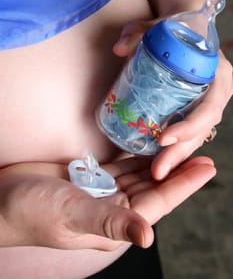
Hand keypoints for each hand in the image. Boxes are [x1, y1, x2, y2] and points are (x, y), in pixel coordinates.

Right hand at [0, 155, 214, 250]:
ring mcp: (102, 190)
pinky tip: (148, 144)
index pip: (159, 201)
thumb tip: (148, 237)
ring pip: (139, 174)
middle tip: (202, 150)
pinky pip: (120, 165)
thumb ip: (110, 221)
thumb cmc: (33, 212)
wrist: (4, 198)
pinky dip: (135, 155)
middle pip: (154, 186)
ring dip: (160, 161)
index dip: (184, 184)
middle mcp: (113, 206)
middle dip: (179, 170)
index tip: (207, 167)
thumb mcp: (72, 215)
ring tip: (181, 145)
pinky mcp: (90, 176)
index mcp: (115, 221)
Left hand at [113, 20, 232, 179]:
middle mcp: (217, 94)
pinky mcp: (195, 109)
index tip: (163, 137)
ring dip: (177, 156)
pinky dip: (175, 147)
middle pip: (202, 129)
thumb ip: (139, 32)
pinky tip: (157, 160)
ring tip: (155, 172)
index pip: (210, 106)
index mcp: (219, 75)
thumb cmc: (179, 28)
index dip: (191, 125)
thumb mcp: (160, 26)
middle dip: (180, 152)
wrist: (189, 30)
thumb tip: (119, 49)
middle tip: (157, 170)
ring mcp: (207, 104)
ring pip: (196, 136)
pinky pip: (188, 132)